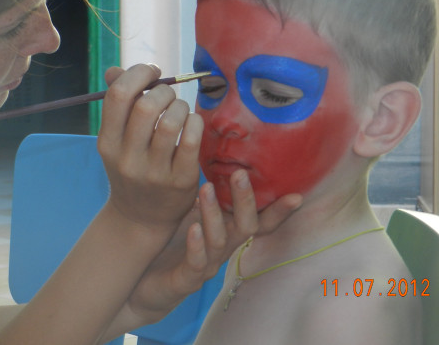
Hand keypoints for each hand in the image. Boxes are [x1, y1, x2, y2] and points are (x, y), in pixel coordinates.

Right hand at [97, 64, 201, 235]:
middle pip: (147, 106)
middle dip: (164, 91)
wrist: (140, 218)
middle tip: (169, 95)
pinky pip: (191, 139)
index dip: (138, 74)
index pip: (118, 95)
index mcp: (107, 142)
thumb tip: (114, 70)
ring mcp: (154, 172)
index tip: (151, 73)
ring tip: (180, 110)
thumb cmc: (130, 167)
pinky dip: (195, 122)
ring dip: (181, 106)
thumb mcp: (115, 140)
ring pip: (172, 121)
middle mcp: (127, 158)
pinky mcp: (180, 181)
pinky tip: (192, 124)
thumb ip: (117, 104)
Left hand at [111, 170, 301, 329]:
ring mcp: (205, 265)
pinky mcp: (185, 280)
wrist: (142, 282)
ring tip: (205, 189)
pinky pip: (195, 263)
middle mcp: (221, 249)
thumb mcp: (190, 212)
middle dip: (245, 201)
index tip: (296, 194)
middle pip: (244, 227)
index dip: (278, 212)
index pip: (258, 221)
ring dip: (214, 215)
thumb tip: (215, 154)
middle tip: (240, 174)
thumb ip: (207, 192)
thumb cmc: (170, 242)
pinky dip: (196, 245)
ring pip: (219, 242)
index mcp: (226, 231)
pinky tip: (192, 228)